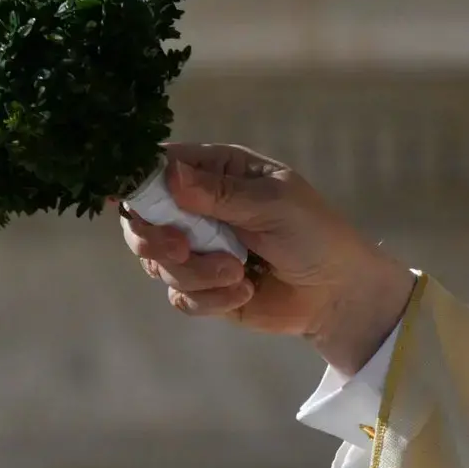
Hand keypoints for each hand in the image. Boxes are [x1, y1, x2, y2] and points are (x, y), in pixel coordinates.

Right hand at [116, 143, 416, 372]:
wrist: (341, 293)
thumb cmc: (316, 235)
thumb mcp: (274, 203)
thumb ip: (220, 192)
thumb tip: (168, 174)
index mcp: (217, 173)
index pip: (158, 168)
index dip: (136, 182)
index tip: (127, 199)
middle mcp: (199, 210)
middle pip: (141, 220)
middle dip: (153, 238)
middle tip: (182, 248)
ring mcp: (199, 251)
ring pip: (159, 264)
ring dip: (195, 273)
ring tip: (239, 273)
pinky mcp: (206, 290)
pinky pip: (181, 297)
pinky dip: (209, 299)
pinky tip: (245, 294)